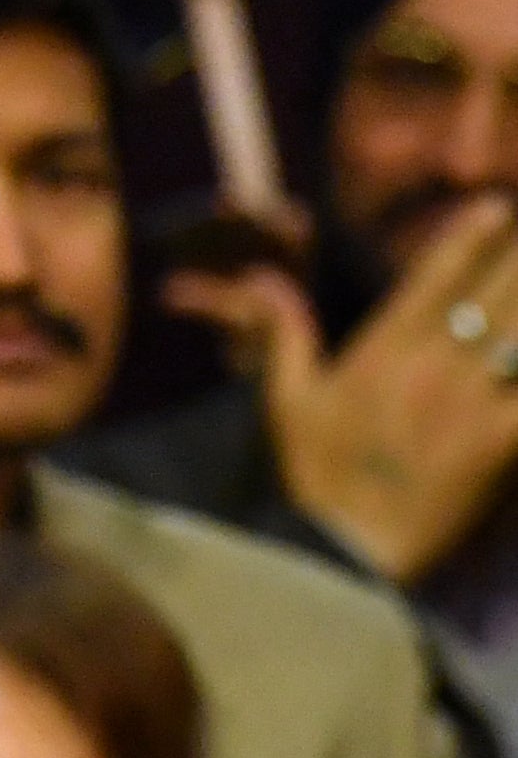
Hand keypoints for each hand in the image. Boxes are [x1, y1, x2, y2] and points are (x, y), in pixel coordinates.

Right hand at [164, 196, 517, 581]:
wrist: (344, 551)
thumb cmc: (315, 476)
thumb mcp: (288, 401)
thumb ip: (285, 334)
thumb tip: (264, 279)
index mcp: (382, 350)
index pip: (435, 279)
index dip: (470, 238)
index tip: (499, 206)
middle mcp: (433, 366)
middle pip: (496, 297)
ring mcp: (473, 405)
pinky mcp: (502, 445)